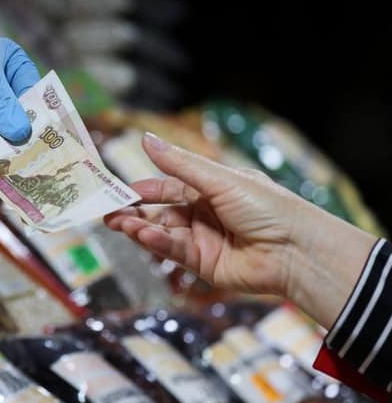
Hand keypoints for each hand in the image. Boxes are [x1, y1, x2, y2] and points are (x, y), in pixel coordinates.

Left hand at [0, 3, 38, 141]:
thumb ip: (1, 103)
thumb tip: (23, 136)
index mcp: (11, 65)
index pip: (36, 96)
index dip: (42, 118)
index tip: (49, 141)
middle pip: (21, 120)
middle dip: (22, 137)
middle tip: (29, 157)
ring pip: (0, 135)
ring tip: (0, 151)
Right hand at [105, 133, 375, 327]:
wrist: (296, 251)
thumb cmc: (267, 207)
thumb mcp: (219, 179)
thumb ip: (178, 164)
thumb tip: (145, 138)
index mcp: (211, 189)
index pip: (168, 187)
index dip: (143, 189)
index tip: (118, 190)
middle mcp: (204, 214)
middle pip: (160, 212)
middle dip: (133, 212)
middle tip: (107, 212)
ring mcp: (203, 240)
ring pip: (162, 232)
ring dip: (140, 228)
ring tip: (118, 223)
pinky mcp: (203, 264)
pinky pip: (173, 251)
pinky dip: (157, 243)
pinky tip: (144, 235)